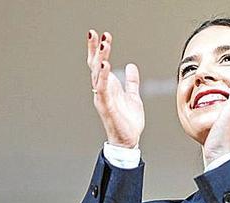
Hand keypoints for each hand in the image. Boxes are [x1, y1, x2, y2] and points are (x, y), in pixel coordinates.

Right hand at [87, 30, 144, 147]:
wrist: (128, 140)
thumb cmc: (128, 121)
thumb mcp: (133, 96)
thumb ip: (131, 82)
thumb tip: (130, 66)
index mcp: (108, 86)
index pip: (100, 63)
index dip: (98, 50)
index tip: (100, 35)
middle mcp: (102, 90)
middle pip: (95, 65)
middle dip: (96, 49)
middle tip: (97, 34)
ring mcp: (103, 97)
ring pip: (98, 74)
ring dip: (100, 58)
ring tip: (103, 45)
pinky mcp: (106, 105)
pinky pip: (102, 88)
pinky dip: (104, 76)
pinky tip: (105, 65)